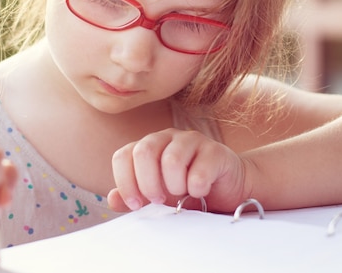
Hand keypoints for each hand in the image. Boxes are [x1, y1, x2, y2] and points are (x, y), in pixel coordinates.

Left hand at [108, 128, 246, 212]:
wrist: (228, 187)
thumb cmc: (188, 190)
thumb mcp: (158, 197)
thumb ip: (134, 196)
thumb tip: (112, 199)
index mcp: (148, 146)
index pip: (123, 156)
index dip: (125, 182)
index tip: (135, 204)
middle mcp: (166, 137)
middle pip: (144, 151)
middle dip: (148, 183)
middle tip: (159, 200)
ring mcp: (191, 140)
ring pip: (171, 160)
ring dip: (174, 186)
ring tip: (182, 195)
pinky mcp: (214, 151)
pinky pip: (199, 171)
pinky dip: (197, 189)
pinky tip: (201, 191)